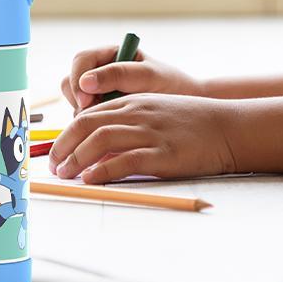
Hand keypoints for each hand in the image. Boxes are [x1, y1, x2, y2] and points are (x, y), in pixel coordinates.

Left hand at [48, 94, 237, 183]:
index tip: (57, 153)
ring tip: (66, 175)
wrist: (228, 127)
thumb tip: (99, 149)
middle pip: (87, 125)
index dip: (67, 135)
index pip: (89, 114)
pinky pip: (124, 160)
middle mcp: (138, 113)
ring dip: (76, 159)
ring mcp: (150, 132)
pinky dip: (102, 170)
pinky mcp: (163, 153)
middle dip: (64, 146)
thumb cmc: (192, 124)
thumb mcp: (156, 113)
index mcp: (134, 101)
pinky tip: (91, 180)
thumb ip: (129, 124)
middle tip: (54, 166)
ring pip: (100, 140)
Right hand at [61, 44, 203, 114]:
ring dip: (84, 115)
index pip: (81, 60)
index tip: (87, 100)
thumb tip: (85, 81)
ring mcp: (100, 93)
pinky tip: (108, 132)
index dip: (78, 79)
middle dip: (78, 100)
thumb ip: (119, 75)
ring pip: (75, 103)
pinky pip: (85, 119)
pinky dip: (91, 127)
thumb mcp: (149, 76)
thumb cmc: (171, 85)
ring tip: (107, 124)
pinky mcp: (102, 113)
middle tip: (93, 117)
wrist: (187, 106)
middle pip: (71, 81)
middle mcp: (101, 72)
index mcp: (111, 54)